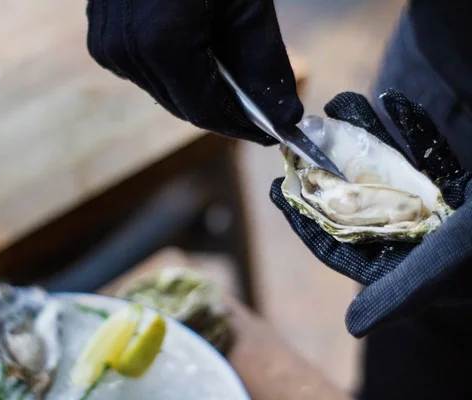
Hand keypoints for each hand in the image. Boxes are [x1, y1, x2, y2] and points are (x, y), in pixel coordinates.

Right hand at [85, 0, 302, 145]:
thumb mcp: (246, 3)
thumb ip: (265, 66)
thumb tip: (284, 117)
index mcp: (160, 43)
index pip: (205, 111)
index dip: (242, 127)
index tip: (272, 132)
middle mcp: (124, 50)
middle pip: (183, 106)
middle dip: (225, 111)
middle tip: (261, 110)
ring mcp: (107, 44)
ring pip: (164, 92)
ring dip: (201, 92)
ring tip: (234, 78)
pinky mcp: (102, 37)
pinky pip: (146, 72)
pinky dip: (177, 73)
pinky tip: (200, 55)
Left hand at [270, 89, 471, 336]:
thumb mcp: (437, 278)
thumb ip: (394, 298)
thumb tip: (353, 325)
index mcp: (397, 264)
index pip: (337, 239)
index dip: (304, 215)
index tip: (276, 187)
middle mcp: (408, 237)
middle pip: (355, 195)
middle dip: (328, 165)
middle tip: (300, 135)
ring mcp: (432, 210)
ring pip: (388, 167)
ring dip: (365, 135)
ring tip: (339, 104)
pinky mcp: (458, 189)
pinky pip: (430, 153)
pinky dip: (414, 128)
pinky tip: (393, 102)